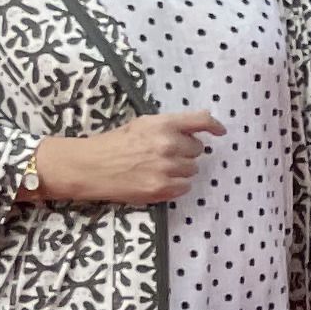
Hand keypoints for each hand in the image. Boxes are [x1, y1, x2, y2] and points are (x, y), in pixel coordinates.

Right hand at [34, 110, 221, 204]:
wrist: (90, 166)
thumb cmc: (114, 144)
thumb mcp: (142, 124)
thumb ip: (170, 126)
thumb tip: (198, 130)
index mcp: (163, 125)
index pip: (201, 121)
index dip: (214, 126)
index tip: (220, 132)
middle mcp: (169, 145)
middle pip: (198, 150)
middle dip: (185, 152)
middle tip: (163, 154)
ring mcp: (167, 168)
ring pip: (192, 170)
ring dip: (180, 169)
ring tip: (156, 168)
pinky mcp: (163, 188)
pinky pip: (185, 187)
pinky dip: (175, 185)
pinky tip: (156, 180)